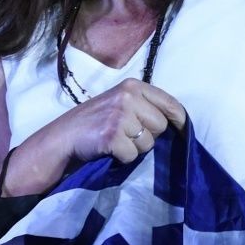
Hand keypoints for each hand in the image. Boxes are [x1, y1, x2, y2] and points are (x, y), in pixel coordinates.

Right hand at [35, 77, 189, 169]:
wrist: (63, 138)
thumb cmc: (94, 122)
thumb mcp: (120, 103)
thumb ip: (145, 105)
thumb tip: (178, 121)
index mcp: (133, 86)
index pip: (170, 103)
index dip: (179, 120)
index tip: (182, 130)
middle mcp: (128, 97)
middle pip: (161, 125)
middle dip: (149, 135)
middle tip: (127, 136)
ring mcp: (119, 116)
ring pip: (148, 143)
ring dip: (135, 149)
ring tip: (117, 142)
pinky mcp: (112, 136)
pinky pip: (132, 155)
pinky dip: (122, 158)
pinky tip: (109, 150)